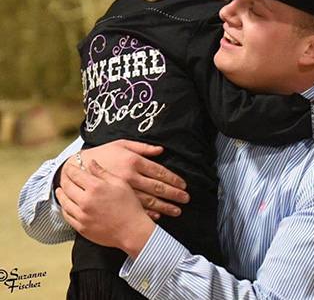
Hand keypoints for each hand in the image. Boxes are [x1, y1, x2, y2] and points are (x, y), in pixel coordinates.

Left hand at [56, 160, 154, 258]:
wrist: (132, 230)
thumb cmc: (129, 206)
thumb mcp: (120, 183)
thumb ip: (103, 172)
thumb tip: (92, 162)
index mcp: (96, 188)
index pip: (76, 175)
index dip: (70, 169)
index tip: (68, 166)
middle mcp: (86, 201)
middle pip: (68, 187)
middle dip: (64, 179)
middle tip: (63, 175)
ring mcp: (82, 216)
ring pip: (64, 202)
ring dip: (61, 194)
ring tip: (60, 189)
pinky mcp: (81, 228)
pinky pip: (67, 216)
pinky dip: (64, 208)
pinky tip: (65, 205)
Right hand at [60, 140, 189, 218]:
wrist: (78, 168)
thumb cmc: (103, 153)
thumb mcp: (121, 145)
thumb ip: (142, 147)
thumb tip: (161, 150)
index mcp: (133, 161)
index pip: (159, 171)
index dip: (173, 179)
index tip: (184, 185)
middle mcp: (130, 176)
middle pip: (157, 188)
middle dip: (173, 194)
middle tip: (186, 199)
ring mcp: (123, 190)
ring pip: (148, 200)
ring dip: (164, 206)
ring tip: (177, 211)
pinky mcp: (115, 201)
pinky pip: (134, 209)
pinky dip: (148, 213)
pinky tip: (158, 216)